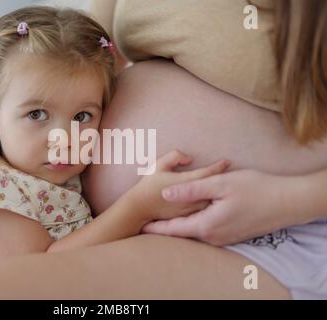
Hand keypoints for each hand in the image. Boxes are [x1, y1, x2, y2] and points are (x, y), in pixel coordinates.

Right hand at [128, 149, 229, 222]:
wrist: (139, 209)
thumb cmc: (148, 185)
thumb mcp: (158, 165)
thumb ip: (175, 156)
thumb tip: (190, 158)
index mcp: (186, 182)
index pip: (209, 173)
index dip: (219, 166)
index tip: (227, 161)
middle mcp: (192, 197)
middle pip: (214, 188)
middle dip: (224, 181)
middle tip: (233, 174)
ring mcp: (192, 210)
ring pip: (212, 201)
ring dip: (220, 194)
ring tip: (227, 187)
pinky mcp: (189, 218)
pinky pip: (206, 211)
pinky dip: (212, 204)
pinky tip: (216, 202)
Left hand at [141, 169, 298, 245]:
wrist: (287, 202)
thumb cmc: (255, 189)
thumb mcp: (220, 184)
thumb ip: (191, 190)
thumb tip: (166, 194)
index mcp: (206, 225)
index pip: (173, 230)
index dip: (154, 227)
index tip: (139, 224)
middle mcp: (213, 237)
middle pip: (182, 232)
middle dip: (164, 225)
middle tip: (146, 218)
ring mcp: (223, 237)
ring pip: (194, 231)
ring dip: (179, 223)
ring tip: (162, 215)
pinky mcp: (230, 234)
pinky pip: (205, 230)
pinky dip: (193, 222)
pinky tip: (189, 213)